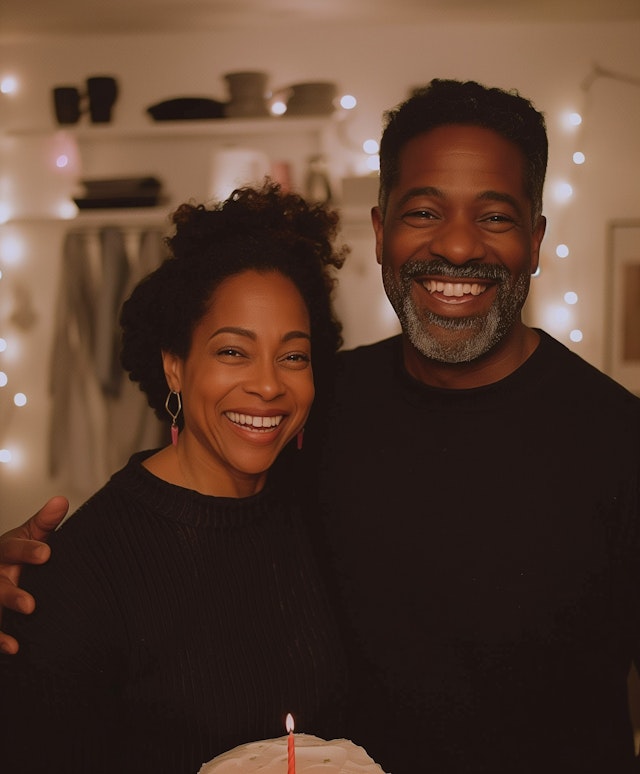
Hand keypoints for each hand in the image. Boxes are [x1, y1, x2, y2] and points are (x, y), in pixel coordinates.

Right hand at [0, 496, 68, 653]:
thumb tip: (61, 500)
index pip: (12, 548)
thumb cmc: (19, 553)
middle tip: (31, 604)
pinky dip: (1, 639)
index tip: (46, 553)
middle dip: (12, 594)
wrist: (1, 569)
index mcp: (4, 551)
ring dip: (5, 616)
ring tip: (25, 619)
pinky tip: (15, 647)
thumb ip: (45, 522)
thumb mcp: (30, 535)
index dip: (28, 551)